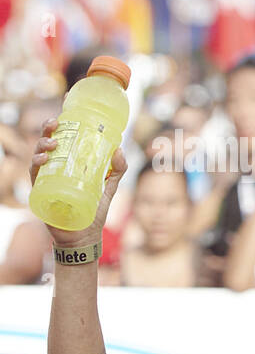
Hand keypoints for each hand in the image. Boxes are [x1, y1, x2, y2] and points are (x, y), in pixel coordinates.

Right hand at [29, 118, 127, 246]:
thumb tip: (120, 149)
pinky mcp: (41, 193)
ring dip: (41, 147)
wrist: (84, 236)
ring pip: (37, 157)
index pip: (60, 143)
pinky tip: (43, 159)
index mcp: (69, 166)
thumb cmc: (93, 211)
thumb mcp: (109, 188)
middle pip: (46, 146)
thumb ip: (117, 171)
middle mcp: (55, 171)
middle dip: (47, 132)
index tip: (61, 117)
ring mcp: (46, 181)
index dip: (57, 129)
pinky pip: (34, 176)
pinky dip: (37, 165)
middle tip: (54, 124)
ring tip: (51, 144)